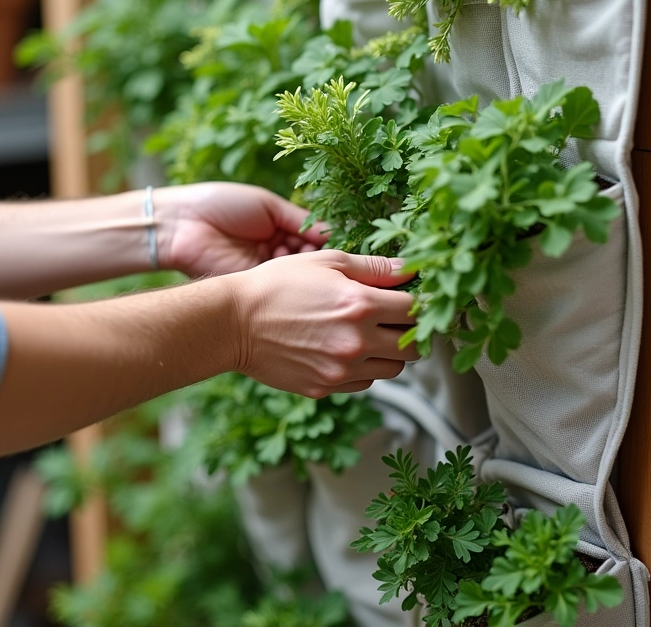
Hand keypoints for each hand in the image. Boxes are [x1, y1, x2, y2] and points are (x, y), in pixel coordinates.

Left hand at [155, 182, 327, 276]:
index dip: (323, 238)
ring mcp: (264, 269)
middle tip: (318, 250)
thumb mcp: (268, 205)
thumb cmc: (222, 205)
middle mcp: (273, 250)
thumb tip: (330, 232)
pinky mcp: (253, 284)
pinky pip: (281, 284)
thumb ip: (300, 219)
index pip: (311, 235)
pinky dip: (290, 278)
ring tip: (301, 256)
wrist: (182, 224)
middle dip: (315, 253)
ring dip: (303, 265)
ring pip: (297, 272)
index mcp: (277, 227)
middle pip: (307, 256)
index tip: (336, 238)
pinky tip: (293, 270)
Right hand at [225, 249, 418, 397]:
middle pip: (413, 348)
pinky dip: (364, 368)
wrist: (233, 322)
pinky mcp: (326, 387)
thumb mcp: (326, 261)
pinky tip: (345, 349)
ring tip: (368, 334)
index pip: (415, 310)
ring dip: (389, 353)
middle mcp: (357, 341)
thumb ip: (374, 267)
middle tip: (395, 320)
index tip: (409, 298)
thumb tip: (409, 270)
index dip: (417, 302)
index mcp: (361, 305)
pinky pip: (365, 383)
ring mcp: (341, 370)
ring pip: (393, 370)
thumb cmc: (277, 284)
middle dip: (410, 332)